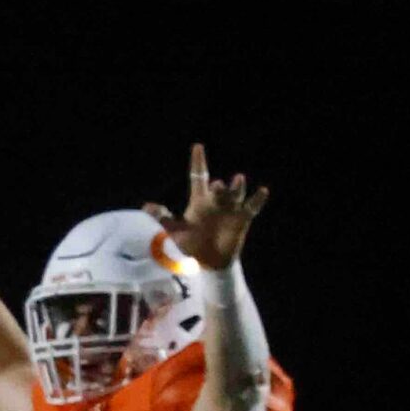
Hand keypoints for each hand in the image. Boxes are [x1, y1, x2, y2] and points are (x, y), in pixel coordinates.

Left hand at [144, 141, 268, 270]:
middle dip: (219, 186)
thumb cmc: (188, 246)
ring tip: (237, 180)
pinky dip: (258, 199)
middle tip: (217, 185)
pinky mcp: (243, 219)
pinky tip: (262, 191)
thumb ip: (161, 219)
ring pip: (236, 193)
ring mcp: (231, 209)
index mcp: (199, 201)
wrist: (206, 263)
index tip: (197, 147)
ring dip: (237, 186)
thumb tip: (147, 207)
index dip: (198, 162)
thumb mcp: (172, 232)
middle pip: (219, 188)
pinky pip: (253, 207)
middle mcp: (216, 201)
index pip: (199, 177)